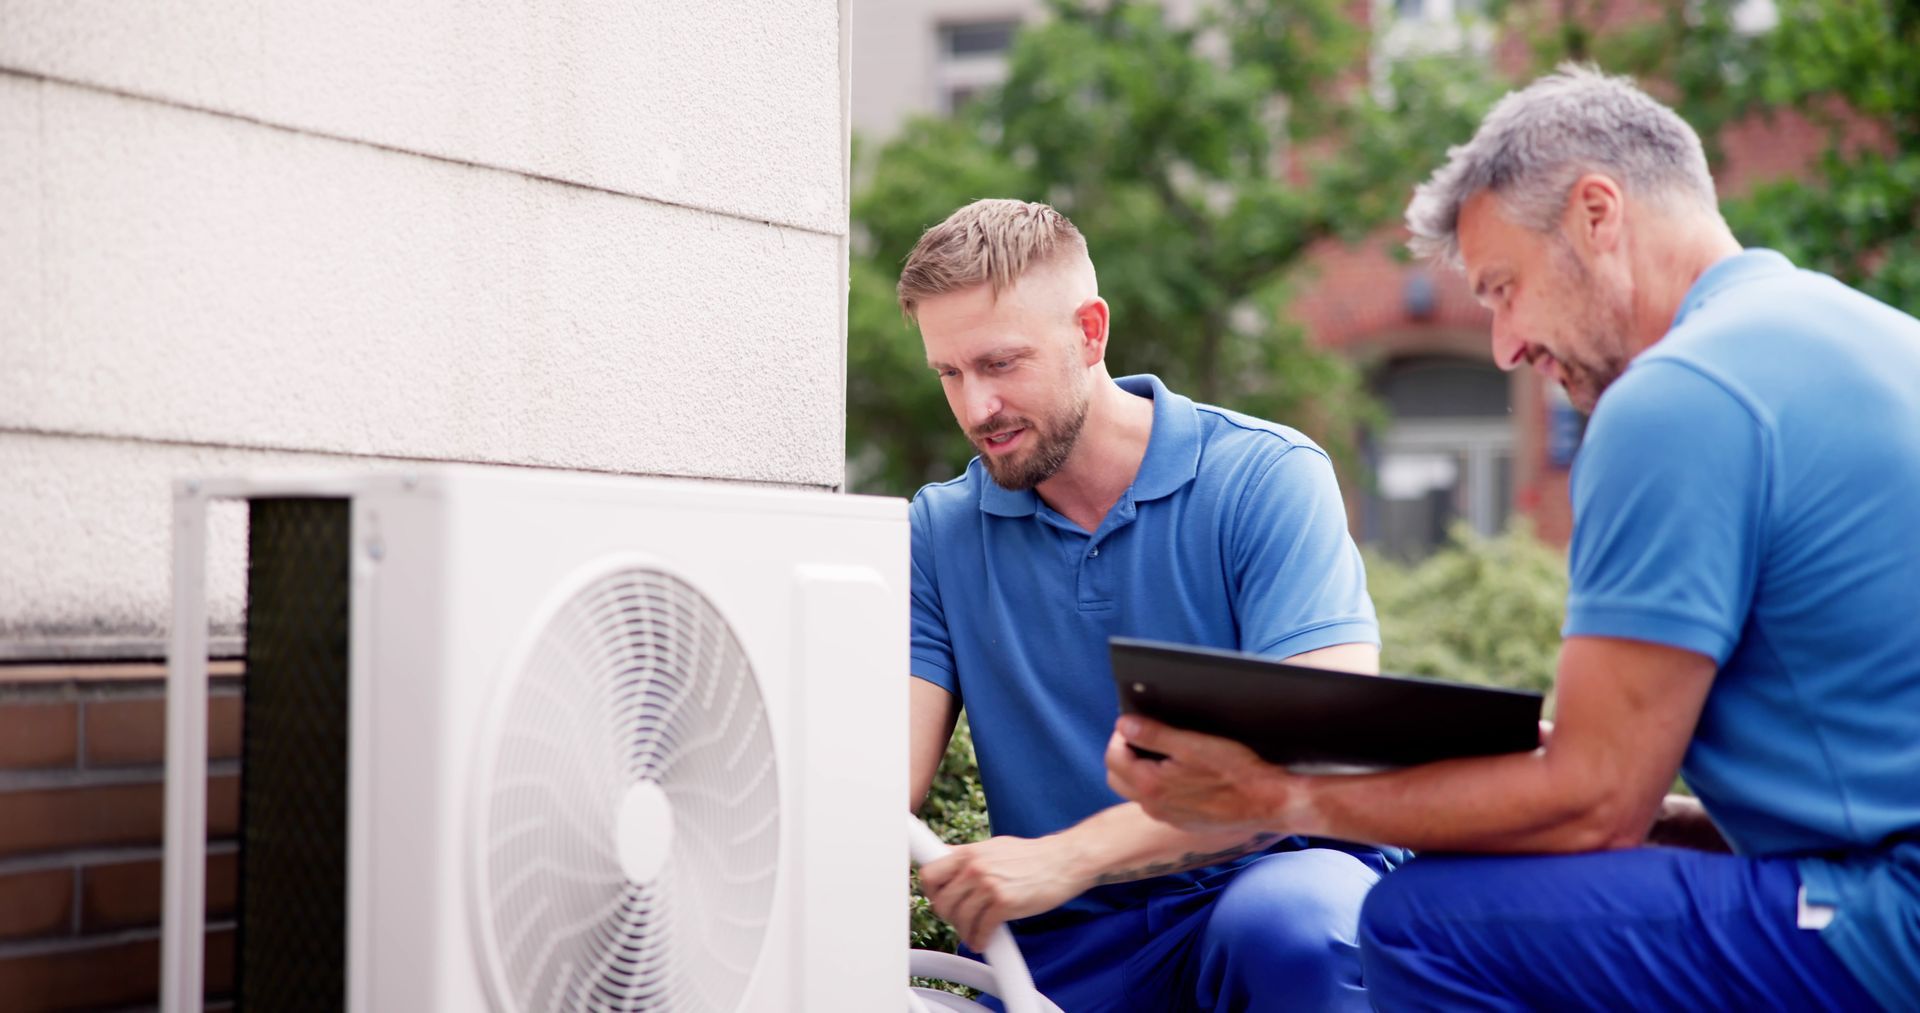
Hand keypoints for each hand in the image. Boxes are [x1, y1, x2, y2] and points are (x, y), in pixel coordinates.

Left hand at [917, 835, 1087, 950]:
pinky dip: (980, 940)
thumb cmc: (1032, 856)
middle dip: (949, 916)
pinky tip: (985, 939)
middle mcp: (974, 867)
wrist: (1064, 861)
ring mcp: (989, 885)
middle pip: (941, 902)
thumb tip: (946, 861)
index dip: (931, 892)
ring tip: (974, 933)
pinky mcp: (1004, 904)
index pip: (929, 874)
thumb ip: (969, 857)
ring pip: (959, 919)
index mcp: (969, 852)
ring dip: (965, 932)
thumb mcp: (994, 847)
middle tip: (960, 920)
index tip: (938, 900)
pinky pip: (981, 930)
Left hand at [1104, 716, 1296, 833]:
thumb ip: (1152, 734)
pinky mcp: (1184, 822)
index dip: (1120, 735)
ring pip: (1137, 791)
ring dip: (1140, 770)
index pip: (1113, 757)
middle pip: (1117, 777)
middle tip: (1143, 736)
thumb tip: (1123, 724)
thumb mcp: (1192, 744)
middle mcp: (1154, 807)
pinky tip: (1182, 772)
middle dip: (1124, 753)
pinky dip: (1159, 785)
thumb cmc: (1235, 771)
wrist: (1269, 803)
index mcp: (1150, 785)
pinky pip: (1158, 802)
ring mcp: (1168, 817)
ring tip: (1164, 751)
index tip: (1134, 722)